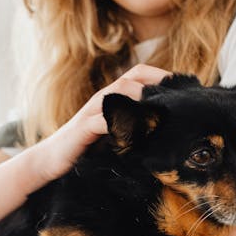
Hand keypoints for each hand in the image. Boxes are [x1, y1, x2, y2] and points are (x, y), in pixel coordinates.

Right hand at [34, 63, 169, 180]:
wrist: (49, 161)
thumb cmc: (85, 149)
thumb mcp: (114, 135)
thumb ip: (134, 127)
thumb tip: (166, 129)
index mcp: (112, 98)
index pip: (140, 74)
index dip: (163, 76)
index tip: (186, 87)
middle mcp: (102, 99)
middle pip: (133, 77)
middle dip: (158, 82)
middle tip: (181, 97)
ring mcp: (91, 112)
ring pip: (119, 93)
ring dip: (143, 98)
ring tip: (164, 111)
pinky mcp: (82, 129)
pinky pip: (103, 120)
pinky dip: (121, 122)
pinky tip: (138, 132)